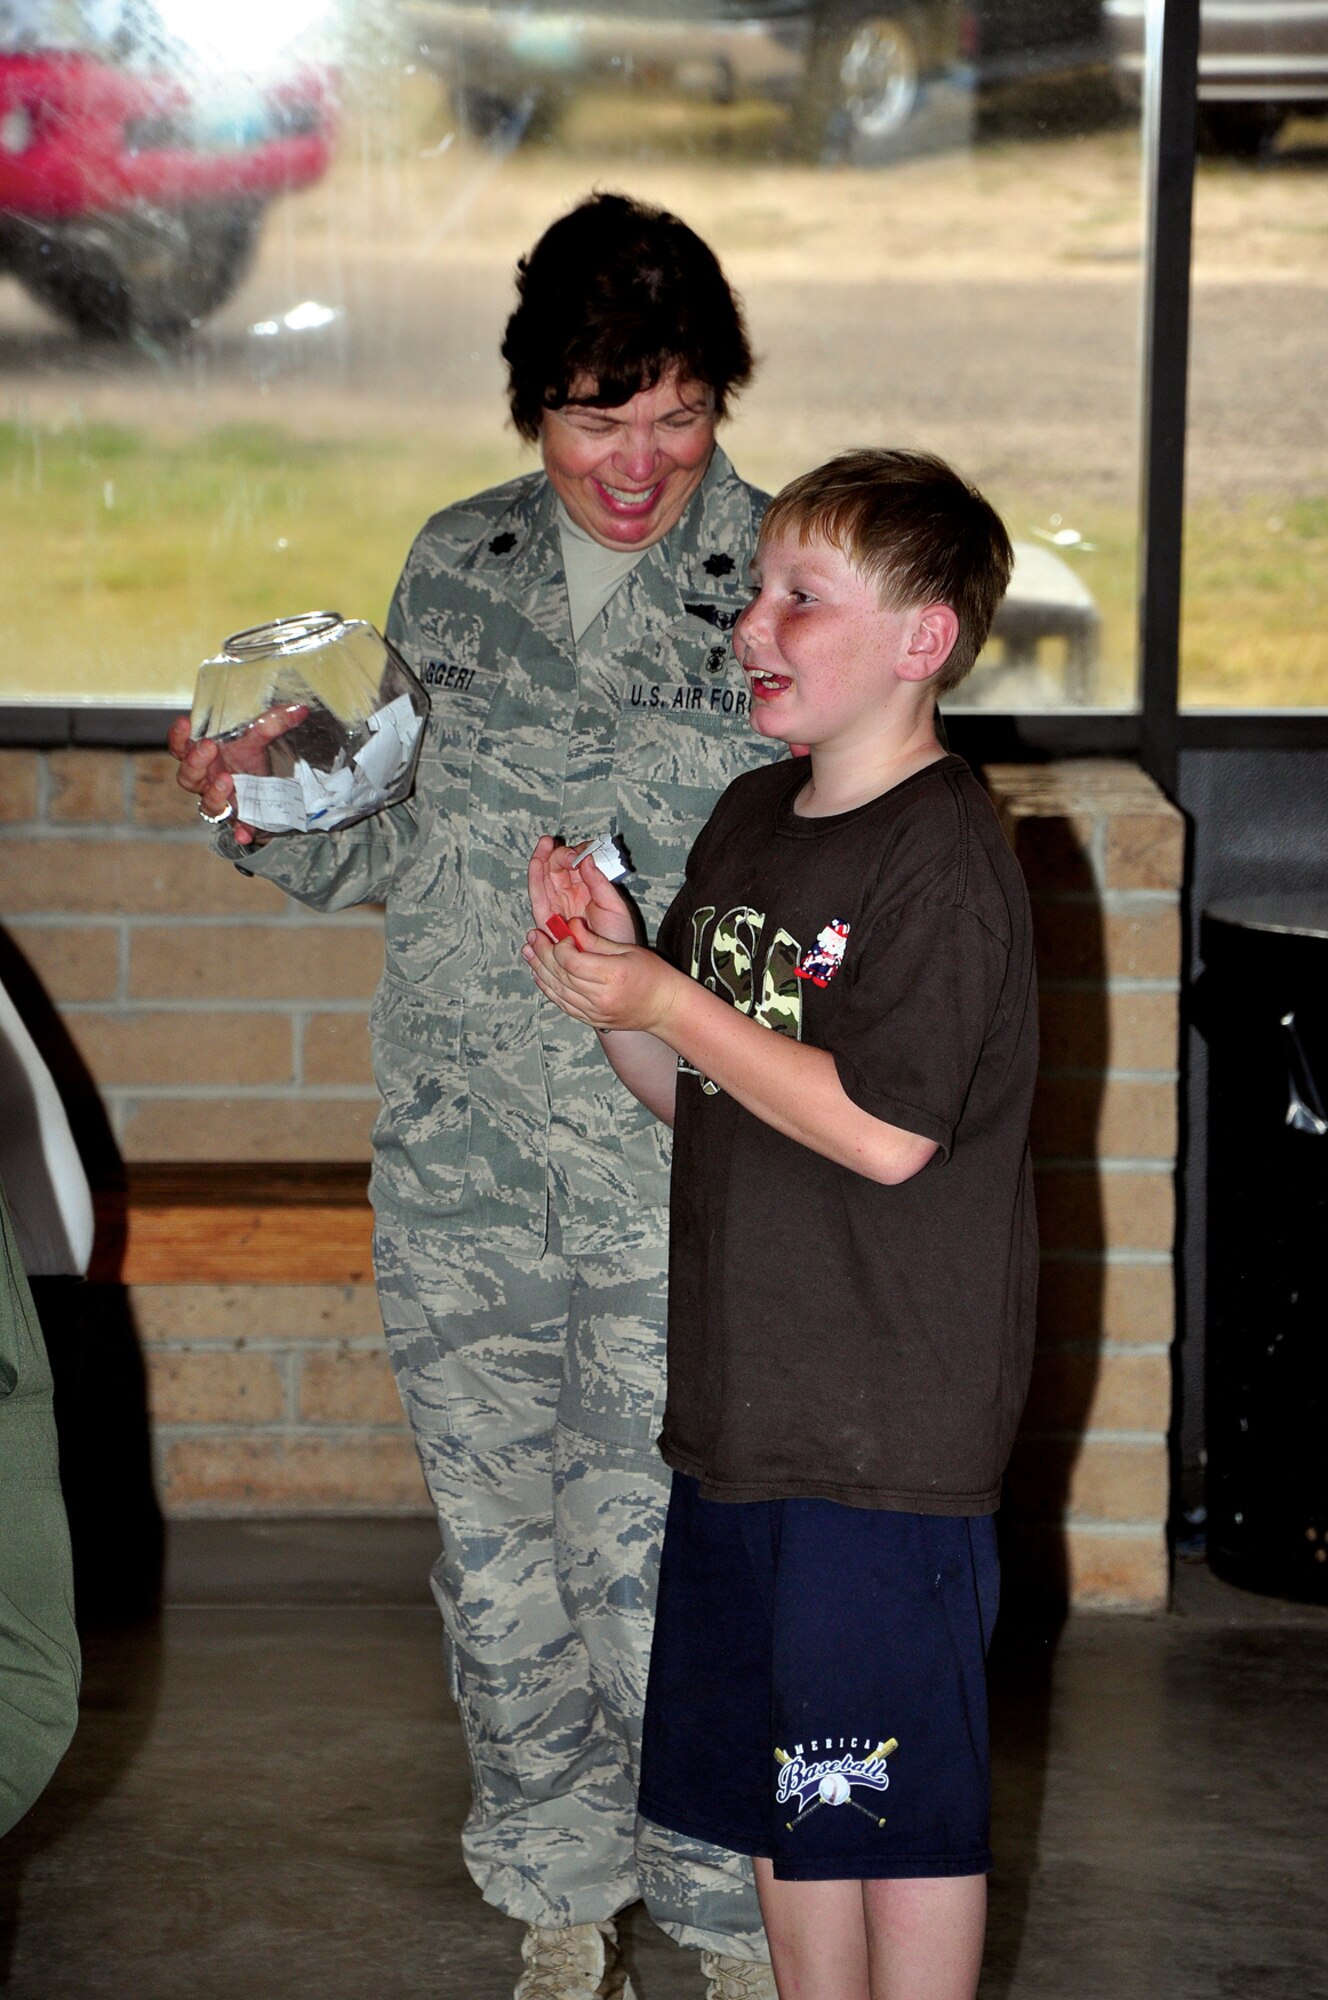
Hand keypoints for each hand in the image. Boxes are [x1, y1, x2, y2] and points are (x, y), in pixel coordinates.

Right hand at [167, 703, 306, 847]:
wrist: (264, 783)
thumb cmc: (247, 757)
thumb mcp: (259, 737)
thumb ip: (273, 723)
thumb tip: (300, 709)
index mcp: (202, 756)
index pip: (179, 747)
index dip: (178, 736)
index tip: (185, 722)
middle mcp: (205, 780)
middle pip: (188, 776)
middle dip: (195, 762)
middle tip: (209, 747)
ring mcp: (219, 801)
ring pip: (206, 804)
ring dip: (214, 794)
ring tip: (227, 780)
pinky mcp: (239, 818)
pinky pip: (236, 827)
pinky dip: (240, 830)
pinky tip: (245, 833)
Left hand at [523, 926, 678, 1036]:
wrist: (665, 1007)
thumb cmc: (653, 975)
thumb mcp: (628, 949)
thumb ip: (595, 940)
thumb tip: (571, 926)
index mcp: (612, 976)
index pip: (571, 962)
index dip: (560, 946)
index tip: (562, 935)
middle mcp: (600, 997)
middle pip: (560, 975)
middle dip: (543, 953)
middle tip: (533, 937)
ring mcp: (594, 1012)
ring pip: (557, 990)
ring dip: (539, 970)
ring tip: (528, 952)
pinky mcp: (590, 1019)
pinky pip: (562, 1004)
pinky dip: (548, 989)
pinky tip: (539, 975)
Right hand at [528, 837, 638, 947]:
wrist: (614, 966)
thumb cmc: (618, 939)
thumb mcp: (615, 906)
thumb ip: (600, 883)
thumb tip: (586, 858)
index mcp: (587, 891)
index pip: (577, 865)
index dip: (578, 854)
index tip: (584, 850)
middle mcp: (569, 897)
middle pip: (556, 869)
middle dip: (556, 853)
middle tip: (558, 844)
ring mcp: (557, 908)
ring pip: (544, 879)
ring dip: (542, 859)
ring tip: (544, 843)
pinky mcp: (546, 921)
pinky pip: (537, 897)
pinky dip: (535, 878)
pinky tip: (537, 862)